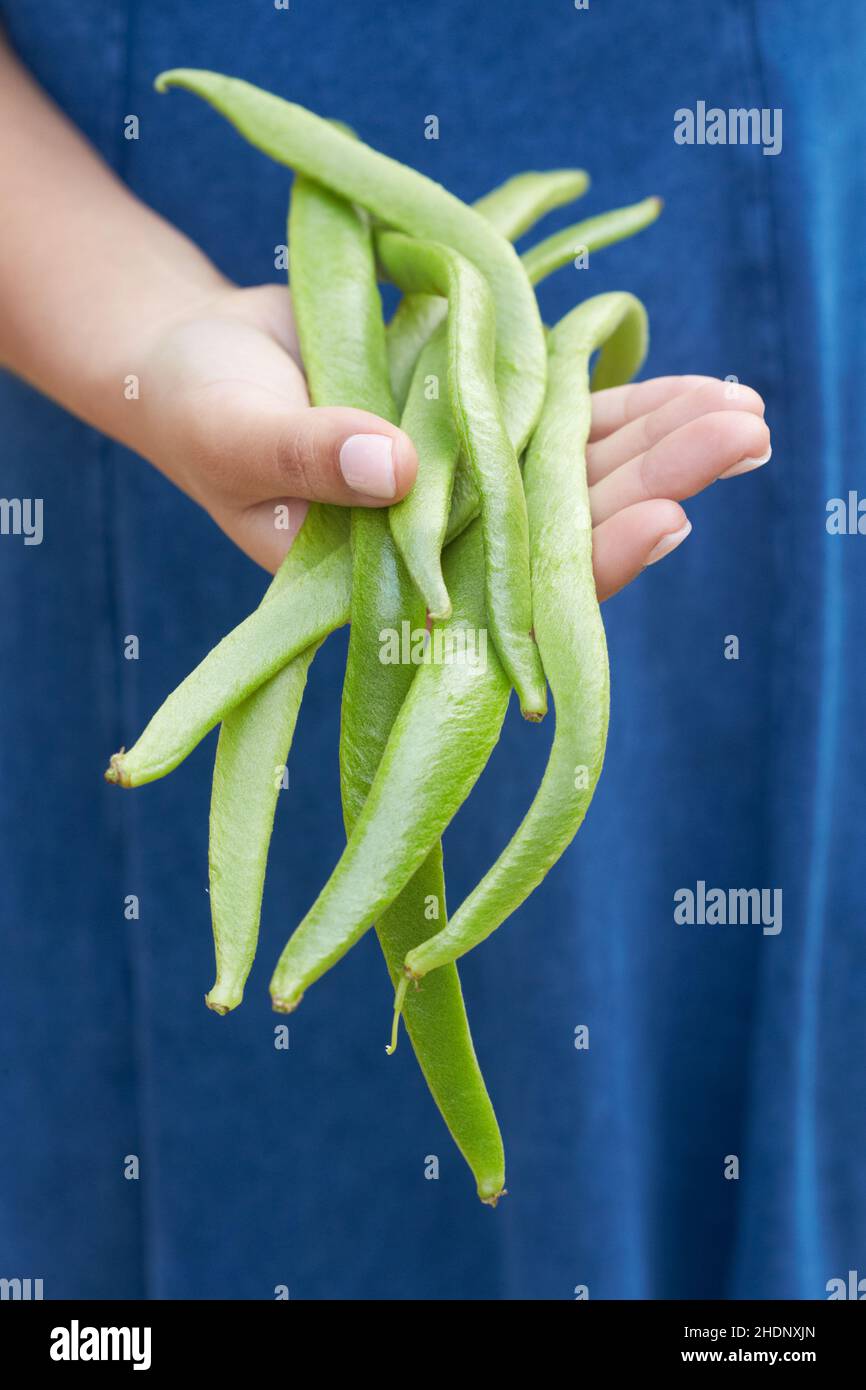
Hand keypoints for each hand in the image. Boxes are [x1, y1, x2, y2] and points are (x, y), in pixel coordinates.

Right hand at [138, 283, 769, 596]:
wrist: (200, 357)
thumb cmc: (195, 410)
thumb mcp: (236, 432)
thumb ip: (307, 456)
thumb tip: (397, 471)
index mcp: (391, 576)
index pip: (506, 593)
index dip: (588, 563)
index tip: (668, 520)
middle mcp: (445, 539)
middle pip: (567, 527)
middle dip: (658, 482)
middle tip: (745, 437)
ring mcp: (467, 478)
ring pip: (577, 470)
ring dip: (661, 439)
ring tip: (743, 406)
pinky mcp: (475, 418)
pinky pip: (558, 415)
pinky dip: (619, 399)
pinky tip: (691, 385)